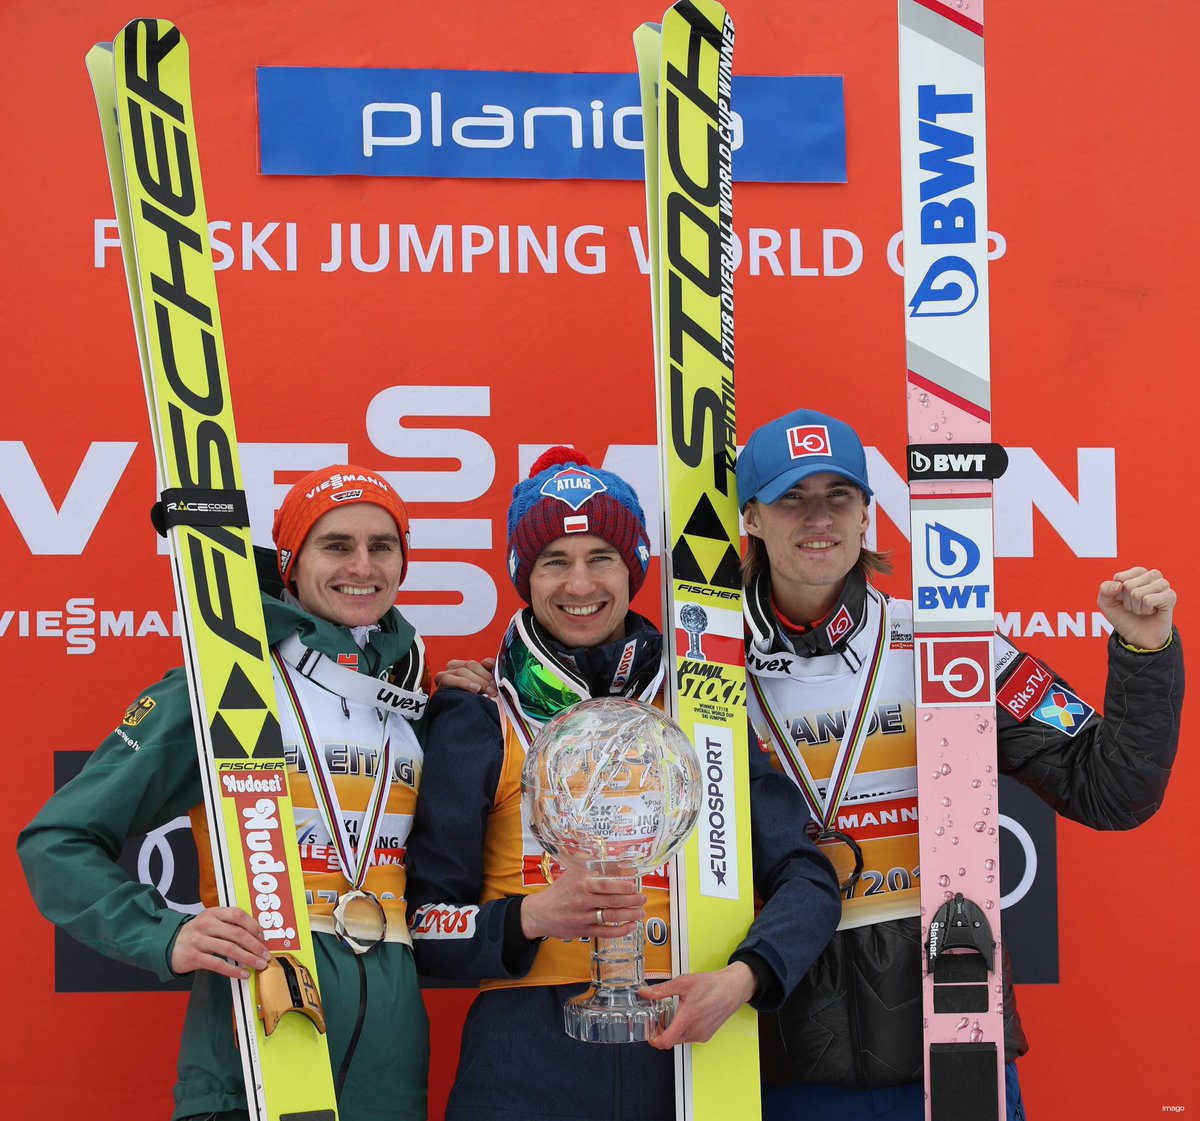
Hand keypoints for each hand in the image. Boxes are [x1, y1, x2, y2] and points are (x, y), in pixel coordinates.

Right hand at [170, 906, 270, 978]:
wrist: (168, 945)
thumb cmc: (197, 933)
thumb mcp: (210, 922)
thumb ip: (228, 924)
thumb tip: (256, 936)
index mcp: (213, 913)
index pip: (237, 915)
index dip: (253, 925)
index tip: (263, 936)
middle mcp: (206, 924)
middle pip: (236, 933)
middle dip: (255, 945)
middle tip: (265, 955)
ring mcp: (199, 940)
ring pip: (229, 949)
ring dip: (247, 958)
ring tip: (258, 965)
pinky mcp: (194, 957)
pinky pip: (217, 964)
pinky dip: (233, 970)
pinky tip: (243, 974)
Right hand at [435, 657, 496, 696]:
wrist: (458, 719)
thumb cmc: (471, 700)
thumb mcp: (482, 685)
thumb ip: (486, 671)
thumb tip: (488, 662)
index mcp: (461, 665)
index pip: (476, 662)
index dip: (488, 670)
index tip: (497, 682)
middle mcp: (451, 668)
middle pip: (470, 665)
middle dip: (485, 678)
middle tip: (494, 690)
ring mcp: (443, 676)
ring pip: (461, 671)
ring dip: (477, 681)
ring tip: (488, 692)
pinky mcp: (438, 687)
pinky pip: (448, 679)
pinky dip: (464, 683)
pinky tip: (475, 690)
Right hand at [519, 865, 644, 940]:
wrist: (540, 913)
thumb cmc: (559, 891)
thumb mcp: (572, 873)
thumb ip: (592, 866)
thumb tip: (615, 861)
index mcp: (581, 884)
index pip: (607, 886)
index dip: (624, 887)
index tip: (635, 886)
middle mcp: (583, 901)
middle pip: (613, 902)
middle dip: (632, 900)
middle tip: (643, 898)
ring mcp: (584, 918)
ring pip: (612, 917)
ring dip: (630, 915)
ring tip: (641, 912)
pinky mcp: (584, 931)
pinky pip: (606, 932)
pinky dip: (621, 930)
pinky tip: (631, 926)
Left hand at [642, 962, 757, 1049]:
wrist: (732, 989)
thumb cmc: (711, 985)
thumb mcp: (683, 983)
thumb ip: (662, 990)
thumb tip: (645, 993)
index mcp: (687, 1019)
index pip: (665, 1041)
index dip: (654, 1040)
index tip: (649, 1034)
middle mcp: (695, 1031)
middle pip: (671, 1040)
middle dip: (662, 1032)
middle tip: (658, 1020)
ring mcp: (701, 1035)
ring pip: (680, 1039)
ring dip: (673, 1031)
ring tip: (673, 1015)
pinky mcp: (707, 1035)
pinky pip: (690, 1037)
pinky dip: (684, 1030)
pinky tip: (686, 1016)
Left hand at [1097, 567, 1175, 650]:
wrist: (1138, 636)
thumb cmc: (1124, 616)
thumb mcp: (1106, 602)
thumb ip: (1105, 588)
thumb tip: (1119, 585)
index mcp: (1137, 572)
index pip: (1119, 578)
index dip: (1117, 593)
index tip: (1124, 600)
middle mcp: (1152, 575)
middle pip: (1128, 585)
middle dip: (1127, 601)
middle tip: (1135, 607)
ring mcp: (1163, 585)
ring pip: (1137, 593)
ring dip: (1136, 607)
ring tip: (1143, 609)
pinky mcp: (1170, 596)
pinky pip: (1149, 600)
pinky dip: (1145, 609)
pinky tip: (1152, 611)